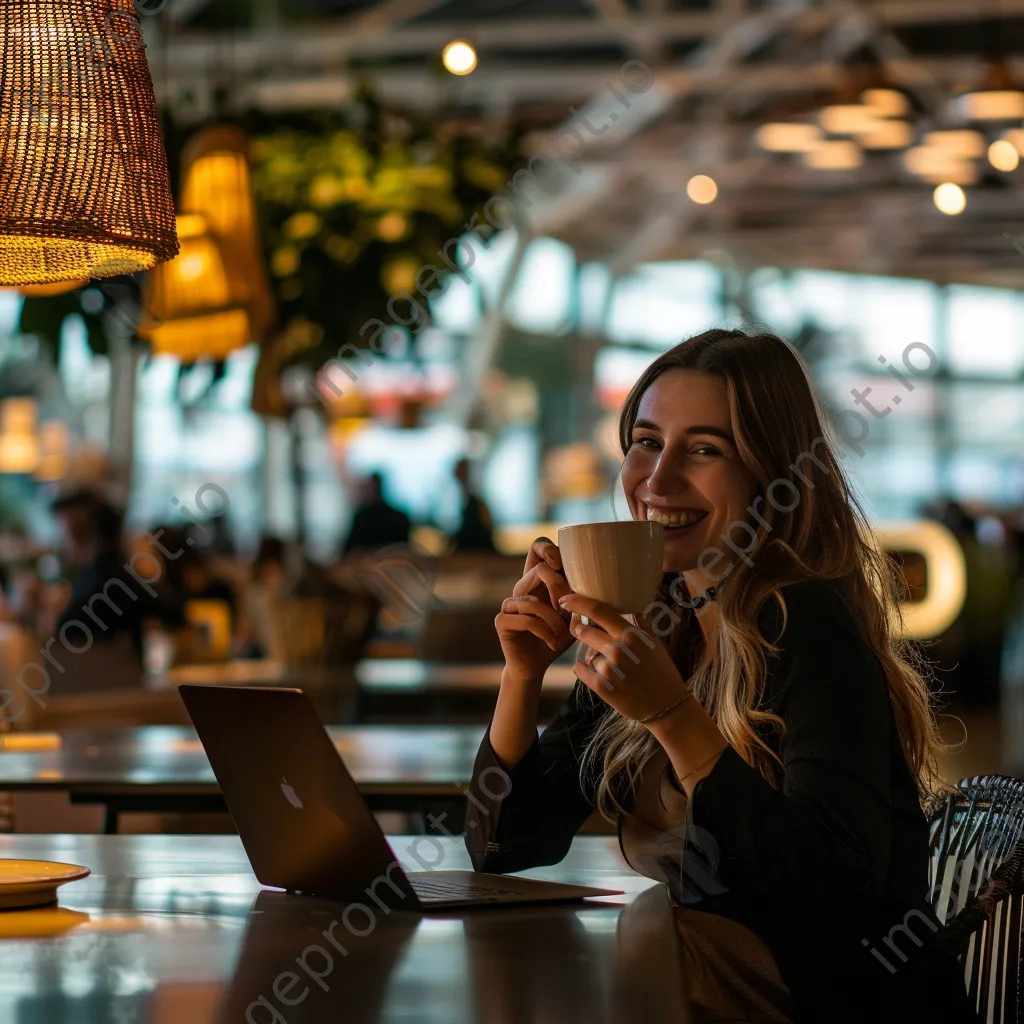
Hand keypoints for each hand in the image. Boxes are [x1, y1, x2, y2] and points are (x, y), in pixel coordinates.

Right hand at [495, 537, 574, 683]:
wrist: (537, 667)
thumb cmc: (557, 638)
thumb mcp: (573, 615)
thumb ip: (576, 596)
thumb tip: (587, 581)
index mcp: (537, 581)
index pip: (537, 548)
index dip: (548, 548)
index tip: (561, 564)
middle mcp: (521, 588)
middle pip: (540, 570)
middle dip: (560, 589)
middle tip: (567, 610)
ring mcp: (509, 604)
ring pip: (534, 599)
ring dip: (554, 620)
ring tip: (562, 634)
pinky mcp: (502, 621)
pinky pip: (526, 619)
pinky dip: (544, 632)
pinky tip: (551, 642)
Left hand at [559, 593, 689, 722]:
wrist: (666, 706)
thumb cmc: (662, 671)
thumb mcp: (655, 641)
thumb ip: (640, 620)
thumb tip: (632, 602)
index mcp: (630, 634)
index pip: (596, 610)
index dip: (576, 602)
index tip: (564, 600)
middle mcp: (616, 649)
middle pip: (583, 631)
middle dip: (582, 632)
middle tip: (589, 636)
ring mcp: (607, 668)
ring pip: (586, 653)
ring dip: (593, 656)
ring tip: (613, 667)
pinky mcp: (600, 686)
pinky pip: (580, 669)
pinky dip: (584, 669)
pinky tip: (598, 674)